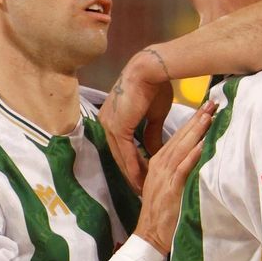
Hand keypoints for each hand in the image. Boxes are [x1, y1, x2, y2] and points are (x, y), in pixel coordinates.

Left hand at [98, 50, 175, 192]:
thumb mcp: (153, 116)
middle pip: (118, 154)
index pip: (121, 146)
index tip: (141, 175)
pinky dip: (133, 167)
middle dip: (129, 172)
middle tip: (139, 188)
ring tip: (141, 189)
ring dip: (131, 174)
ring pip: (120, 156)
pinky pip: (125, 153)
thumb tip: (153, 151)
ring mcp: (110, 125)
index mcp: (113, 117)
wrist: (151, 71)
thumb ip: (151, 134)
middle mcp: (107, 122)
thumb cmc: (154, 87)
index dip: (131, 161)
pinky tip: (141, 180)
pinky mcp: (118, 128)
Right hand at [133, 99, 215, 252]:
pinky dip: (192, 155)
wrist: (150, 233)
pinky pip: (183, 168)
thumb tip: (194, 155)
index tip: (205, 109)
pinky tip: (202, 144)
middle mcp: (160, 165)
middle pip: (180, 138)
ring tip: (208, 116)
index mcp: (158, 163)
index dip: (192, 122)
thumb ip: (177, 169)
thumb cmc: (161, 212)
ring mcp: (164, 176)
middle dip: (196, 120)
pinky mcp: (170, 188)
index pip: (177, 138)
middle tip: (211, 104)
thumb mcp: (166, 185)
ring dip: (195, 132)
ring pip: (181, 148)